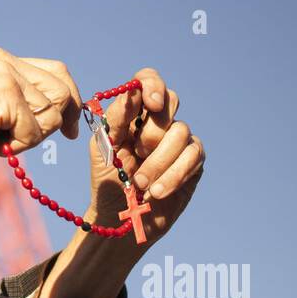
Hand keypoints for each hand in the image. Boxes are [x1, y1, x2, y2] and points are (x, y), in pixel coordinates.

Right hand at [0, 47, 83, 176]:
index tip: (68, 128)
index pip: (56, 72)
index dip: (70, 99)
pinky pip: (34, 132)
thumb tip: (53, 119)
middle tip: (23, 142)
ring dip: (28, 138)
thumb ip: (14, 103)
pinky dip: (17, 146)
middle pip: (62, 93)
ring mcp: (5, 77)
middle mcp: (6, 62)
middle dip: (53, 123)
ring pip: (50, 115)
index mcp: (1, 60)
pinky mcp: (3, 97)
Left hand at [35, 68, 204, 297]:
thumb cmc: (108, 179)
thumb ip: (116, 118)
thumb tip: (131, 92)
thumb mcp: (103, 147)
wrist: (119, 217)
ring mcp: (178, 140)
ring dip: (158, 162)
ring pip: (181, 132)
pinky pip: (192, 157)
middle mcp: (158, 121)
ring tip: (140, 184)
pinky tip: (156, 192)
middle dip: (153, 129)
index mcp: (133, 112)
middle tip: (138, 152)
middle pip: (171, 100)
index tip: (151, 104)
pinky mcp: (193, 162)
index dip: (153, 85)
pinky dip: (172, 176)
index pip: (148, 80)